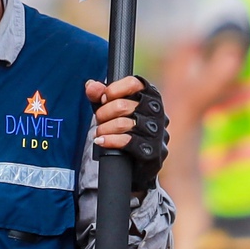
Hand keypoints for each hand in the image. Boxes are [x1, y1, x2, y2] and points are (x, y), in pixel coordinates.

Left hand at [86, 76, 168, 195]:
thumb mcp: (111, 110)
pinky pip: (128, 142)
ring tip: (99, 132)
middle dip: (103, 113)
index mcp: (152, 97)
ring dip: (104, 129)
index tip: (103, 98)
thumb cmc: (126, 131)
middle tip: (99, 120)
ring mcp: (158, 133)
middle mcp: (158, 113)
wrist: (136, 165)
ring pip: (123, 124)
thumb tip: (91, 86)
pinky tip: (101, 141)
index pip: (134, 83)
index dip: (114, 90)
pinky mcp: (153, 152)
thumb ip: (100, 96)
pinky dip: (110, 141)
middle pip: (123, 105)